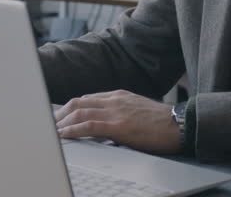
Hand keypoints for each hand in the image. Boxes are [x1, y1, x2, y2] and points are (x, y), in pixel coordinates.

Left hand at [54, 90, 181, 153]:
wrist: (181, 125)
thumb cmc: (162, 123)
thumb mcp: (137, 110)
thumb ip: (120, 112)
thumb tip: (104, 124)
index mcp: (119, 95)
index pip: (86, 99)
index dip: (69, 108)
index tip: (59, 117)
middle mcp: (114, 100)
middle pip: (78, 103)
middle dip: (61, 114)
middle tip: (50, 125)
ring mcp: (116, 111)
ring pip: (80, 112)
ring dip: (62, 123)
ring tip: (52, 132)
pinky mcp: (119, 125)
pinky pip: (89, 125)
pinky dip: (72, 130)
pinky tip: (64, 136)